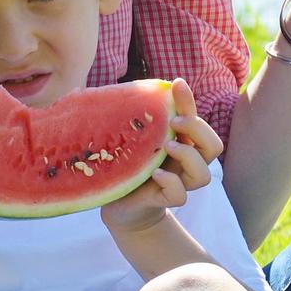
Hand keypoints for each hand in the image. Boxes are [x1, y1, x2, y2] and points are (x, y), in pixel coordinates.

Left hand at [100, 81, 220, 235]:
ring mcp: (177, 183)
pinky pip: (180, 195)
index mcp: (177, 141)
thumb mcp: (120, 138)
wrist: (118, 206)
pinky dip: (171, 183)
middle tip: (173, 122)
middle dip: (197, 129)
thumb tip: (77, 90)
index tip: (177, 84)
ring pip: (204, 174)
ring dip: (188, 157)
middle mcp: (183, 162)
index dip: (189, 101)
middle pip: (213, 145)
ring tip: (167, 148)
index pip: (195, 118)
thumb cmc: (121, 166)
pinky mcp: (164, 201)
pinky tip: (155, 176)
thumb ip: (113, 117)